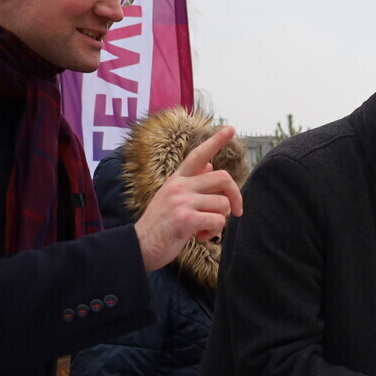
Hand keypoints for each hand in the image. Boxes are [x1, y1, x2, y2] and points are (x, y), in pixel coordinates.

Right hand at [134, 125, 245, 270]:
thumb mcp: (172, 198)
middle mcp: (179, 186)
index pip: (198, 155)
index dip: (216, 141)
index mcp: (177, 179)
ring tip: (204, 229)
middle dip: (235, 196)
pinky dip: (214, 232)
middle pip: (223, 178)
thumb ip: (191, 182)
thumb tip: (210, 164)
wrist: (139, 247)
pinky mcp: (184, 219)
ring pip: (222, 203)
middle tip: (236, 212)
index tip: (231, 128)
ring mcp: (181, 201)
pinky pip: (217, 221)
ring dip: (220, 220)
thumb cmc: (160, 225)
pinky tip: (201, 236)